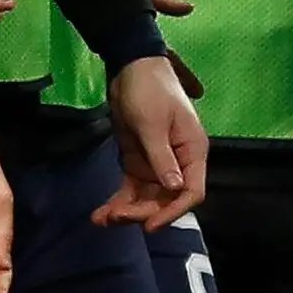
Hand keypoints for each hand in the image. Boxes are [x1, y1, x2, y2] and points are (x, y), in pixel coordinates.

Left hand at [95, 52, 206, 227]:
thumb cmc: (149, 90)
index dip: (173, 211)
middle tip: (116, 216)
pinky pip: (130, 189)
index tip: (149, 224)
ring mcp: (157, 164)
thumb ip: (162, 157)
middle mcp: (178, 162)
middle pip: (166, 199)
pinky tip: (101, 213)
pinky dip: (118, 201)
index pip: (191, 191)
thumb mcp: (153, 123)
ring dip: (127, 211)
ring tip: (102, 219)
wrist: (130, 68)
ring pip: (146, 198)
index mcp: (192, 152)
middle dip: (142, 211)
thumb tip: (176, 188)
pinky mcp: (138, 162)